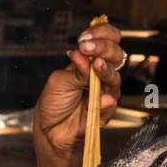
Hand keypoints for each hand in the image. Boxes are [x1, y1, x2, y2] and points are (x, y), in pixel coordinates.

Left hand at [33, 22, 125, 166]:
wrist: (50, 132)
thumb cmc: (53, 105)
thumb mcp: (58, 82)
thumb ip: (75, 70)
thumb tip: (85, 56)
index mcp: (88, 62)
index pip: (106, 41)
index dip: (102, 34)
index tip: (86, 36)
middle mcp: (100, 75)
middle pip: (116, 55)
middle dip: (105, 48)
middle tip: (89, 47)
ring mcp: (105, 92)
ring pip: (115, 77)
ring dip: (106, 70)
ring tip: (96, 66)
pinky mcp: (106, 111)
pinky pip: (111, 102)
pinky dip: (107, 98)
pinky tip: (102, 96)